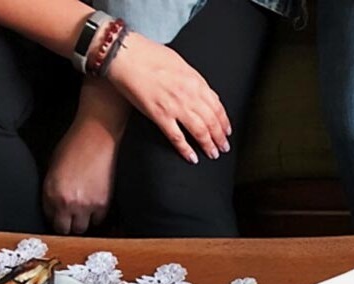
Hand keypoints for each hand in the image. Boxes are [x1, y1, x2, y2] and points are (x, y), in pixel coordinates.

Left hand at [43, 118, 117, 233]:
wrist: (96, 138)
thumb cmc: (74, 147)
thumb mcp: (53, 169)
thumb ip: (51, 190)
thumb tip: (54, 205)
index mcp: (51, 193)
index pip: (50, 218)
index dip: (54, 217)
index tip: (59, 214)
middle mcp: (67, 203)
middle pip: (65, 229)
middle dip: (67, 224)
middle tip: (70, 217)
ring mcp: (86, 206)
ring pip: (82, 228)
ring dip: (81, 222)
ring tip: (83, 211)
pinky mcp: (103, 204)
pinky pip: (98, 220)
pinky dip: (96, 215)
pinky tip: (94, 204)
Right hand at [103, 32, 230, 163]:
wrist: (126, 54)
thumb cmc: (150, 55)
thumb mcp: (181, 63)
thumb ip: (195, 80)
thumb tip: (207, 94)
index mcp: (195, 81)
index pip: (217, 106)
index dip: (224, 122)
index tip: (227, 131)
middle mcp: (189, 95)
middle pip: (211, 121)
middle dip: (220, 137)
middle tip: (223, 147)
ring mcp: (175, 106)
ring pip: (199, 131)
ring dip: (208, 145)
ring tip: (213, 154)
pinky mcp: (159, 115)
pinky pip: (177, 137)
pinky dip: (186, 150)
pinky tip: (192, 158)